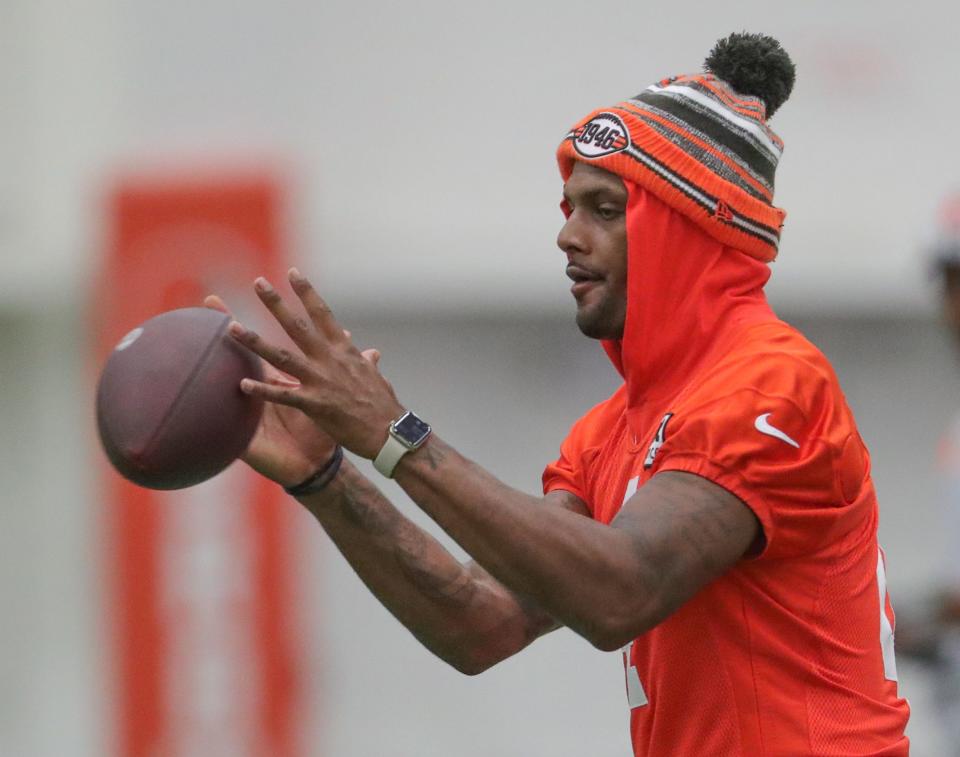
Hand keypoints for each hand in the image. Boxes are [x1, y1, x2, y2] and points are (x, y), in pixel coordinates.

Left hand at [204, 292, 378, 486]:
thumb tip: (371, 352)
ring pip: (281, 356)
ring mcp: (320, 380)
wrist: (390, 432)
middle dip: (276, 304)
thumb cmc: (383, 406)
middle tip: (258, 282)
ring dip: (255, 342)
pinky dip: (262, 390)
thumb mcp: (374, 377)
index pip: (323, 314)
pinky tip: (242, 384)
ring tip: (232, 328)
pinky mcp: (314, 404)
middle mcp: (330, 360)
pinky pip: (282, 395)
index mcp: (344, 350)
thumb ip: (366, 362)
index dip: (307, 293)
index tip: (293, 273)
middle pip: (298, 326)